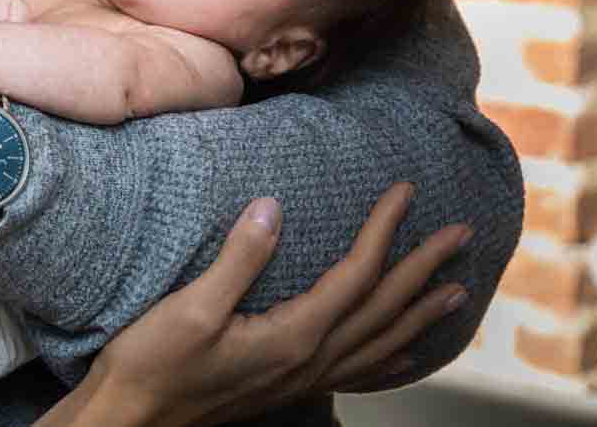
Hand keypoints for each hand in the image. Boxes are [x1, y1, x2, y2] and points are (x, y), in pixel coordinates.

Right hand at [44, 184, 469, 425]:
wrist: (134, 419)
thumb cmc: (154, 364)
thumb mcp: (191, 308)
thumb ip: (238, 260)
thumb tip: (271, 208)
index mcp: (293, 336)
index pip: (356, 275)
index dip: (385, 230)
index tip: (406, 191)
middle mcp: (309, 361)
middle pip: (383, 309)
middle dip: (425, 268)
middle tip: (462, 234)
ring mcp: (303, 380)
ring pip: (381, 344)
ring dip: (421, 314)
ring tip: (456, 292)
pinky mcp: (289, 387)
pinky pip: (359, 374)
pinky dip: (391, 358)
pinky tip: (405, 353)